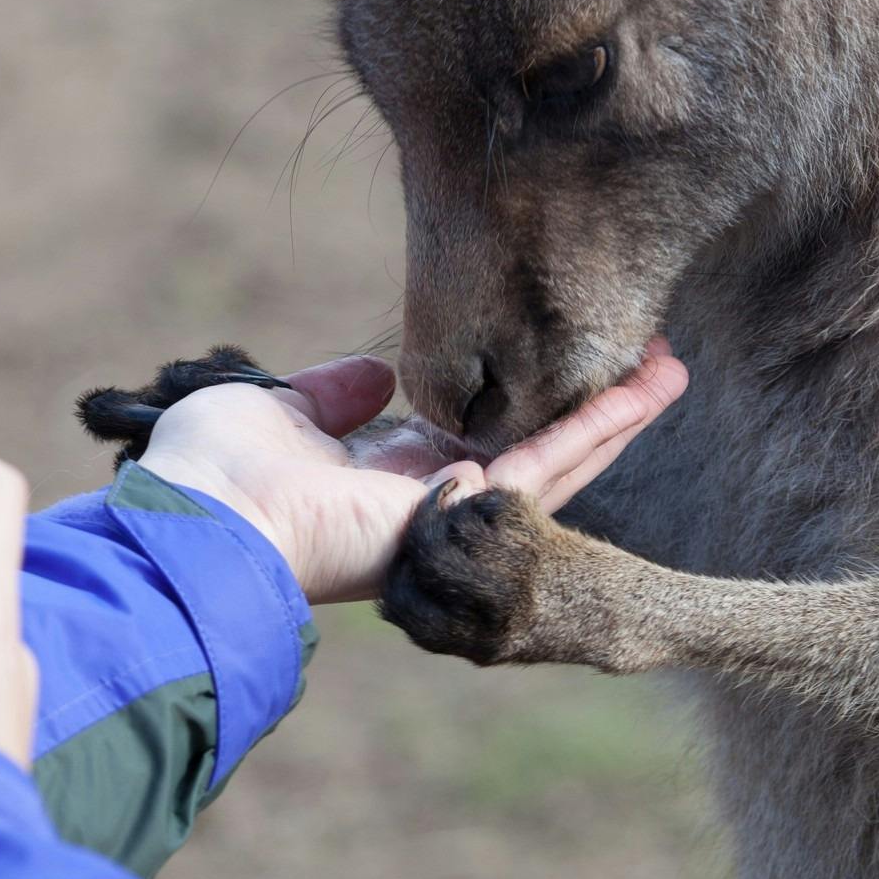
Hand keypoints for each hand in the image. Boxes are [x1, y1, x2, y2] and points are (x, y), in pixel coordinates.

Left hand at [135, 339, 687, 605]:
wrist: (206, 516)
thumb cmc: (216, 469)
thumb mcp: (279, 409)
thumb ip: (330, 395)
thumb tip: (374, 376)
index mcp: (384, 477)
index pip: (475, 439)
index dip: (522, 401)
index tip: (560, 362)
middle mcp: (430, 500)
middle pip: (534, 452)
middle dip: (594, 410)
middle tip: (655, 366)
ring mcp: (454, 514)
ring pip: (557, 463)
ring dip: (617, 417)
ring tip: (672, 372)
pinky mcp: (465, 513)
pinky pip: (545, 467)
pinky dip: (596, 428)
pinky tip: (642, 394)